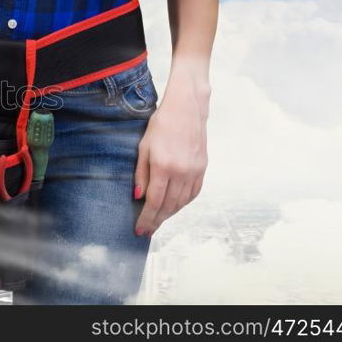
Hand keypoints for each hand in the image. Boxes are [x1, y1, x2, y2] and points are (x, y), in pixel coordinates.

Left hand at [134, 62, 210, 235]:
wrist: (186, 110)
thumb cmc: (160, 125)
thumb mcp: (144, 147)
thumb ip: (141, 173)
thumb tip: (139, 197)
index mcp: (164, 166)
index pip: (154, 201)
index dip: (146, 218)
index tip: (140, 230)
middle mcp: (181, 172)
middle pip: (168, 206)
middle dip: (156, 221)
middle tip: (147, 231)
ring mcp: (194, 171)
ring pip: (182, 202)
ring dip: (169, 214)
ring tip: (158, 221)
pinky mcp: (202, 168)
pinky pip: (193, 193)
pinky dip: (183, 204)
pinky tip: (174, 207)